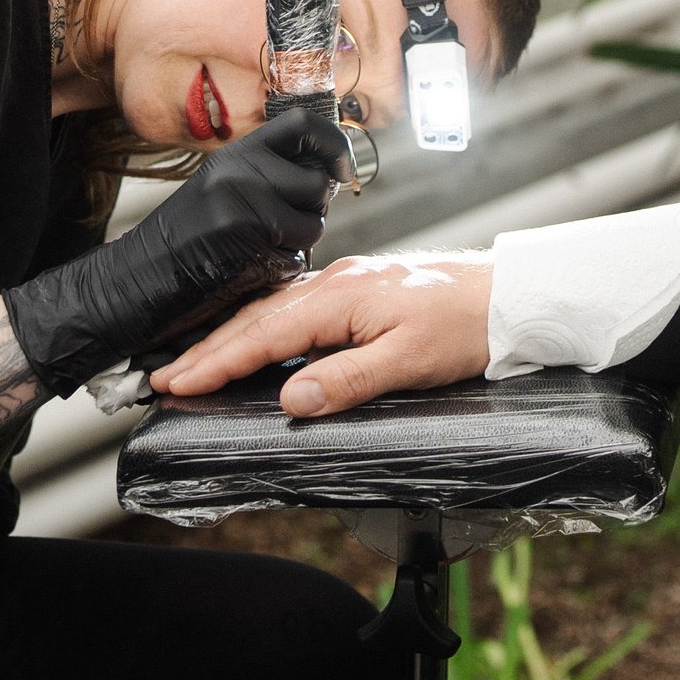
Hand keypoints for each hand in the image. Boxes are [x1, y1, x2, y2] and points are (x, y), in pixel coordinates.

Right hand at [2, 103, 351, 397]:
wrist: (135, 280)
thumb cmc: (185, 239)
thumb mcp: (222, 187)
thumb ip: (267, 173)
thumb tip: (327, 168)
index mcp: (235, 153)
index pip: (304, 124)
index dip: (334, 143)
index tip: (341, 167)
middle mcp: (240, 173)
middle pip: (318, 182)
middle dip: (316, 208)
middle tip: (289, 224)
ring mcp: (242, 209)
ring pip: (313, 224)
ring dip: (299, 243)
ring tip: (264, 248)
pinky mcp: (245, 248)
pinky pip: (293, 259)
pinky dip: (281, 269)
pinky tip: (251, 270)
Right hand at [150, 250, 494, 411]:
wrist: (513, 296)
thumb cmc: (468, 327)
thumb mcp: (409, 363)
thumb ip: (348, 380)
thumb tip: (291, 397)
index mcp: (343, 296)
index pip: (264, 334)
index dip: (216, 361)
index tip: (176, 383)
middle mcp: (339, 281)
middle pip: (258, 317)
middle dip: (209, 349)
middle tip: (166, 377)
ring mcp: (350, 281)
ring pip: (275, 309)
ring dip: (233, 337)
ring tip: (198, 363)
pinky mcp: (364, 288)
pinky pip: (298, 305)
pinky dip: (266, 326)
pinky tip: (260, 340)